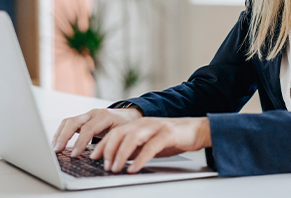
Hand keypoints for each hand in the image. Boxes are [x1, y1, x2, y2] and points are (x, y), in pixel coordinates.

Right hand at [52, 107, 142, 156]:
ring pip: (68, 121)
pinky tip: (57, 143)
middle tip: (57, 150)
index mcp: (104, 116)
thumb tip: (100, 158)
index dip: (79, 142)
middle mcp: (93, 113)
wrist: (128, 116)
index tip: (74, 155)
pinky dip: (61, 133)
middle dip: (63, 136)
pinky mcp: (82, 119)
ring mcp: (87, 115)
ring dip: (59, 135)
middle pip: (73, 122)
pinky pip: (68, 124)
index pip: (88, 128)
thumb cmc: (126, 126)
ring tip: (54, 148)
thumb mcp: (122, 135)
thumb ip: (111, 145)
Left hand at [90, 117, 211, 172]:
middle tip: (104, 165)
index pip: (114, 133)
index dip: (102, 145)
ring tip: (115, 168)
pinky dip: (140, 159)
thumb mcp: (149, 143)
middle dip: (108, 150)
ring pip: (132, 138)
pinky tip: (133, 168)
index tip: (93, 157)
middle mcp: (144, 123)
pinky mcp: (168, 133)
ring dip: (121, 154)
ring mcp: (156, 127)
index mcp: (138, 124)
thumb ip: (134, 148)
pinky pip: (151, 146)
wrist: (197, 130)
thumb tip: (117, 159)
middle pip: (119, 133)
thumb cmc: (173, 138)